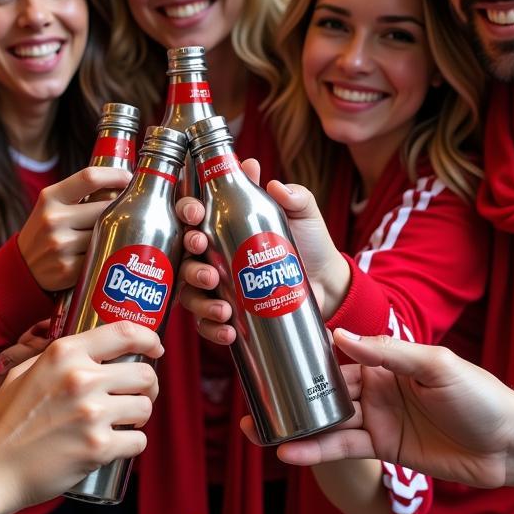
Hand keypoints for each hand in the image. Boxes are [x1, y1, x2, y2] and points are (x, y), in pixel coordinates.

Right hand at [0, 321, 162, 513]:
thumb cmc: (4, 422)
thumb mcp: (24, 373)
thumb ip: (57, 357)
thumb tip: (90, 350)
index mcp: (64, 353)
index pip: (125, 333)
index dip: (149, 339)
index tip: (155, 348)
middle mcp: (81, 378)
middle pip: (145, 374)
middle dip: (148, 386)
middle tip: (136, 396)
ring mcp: (91, 414)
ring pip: (145, 409)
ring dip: (139, 417)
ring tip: (122, 422)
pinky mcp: (98, 448)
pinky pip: (139, 441)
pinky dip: (131, 445)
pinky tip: (115, 446)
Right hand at [18, 166, 130, 291]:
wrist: (22, 267)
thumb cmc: (46, 230)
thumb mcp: (53, 204)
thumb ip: (81, 193)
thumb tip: (123, 183)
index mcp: (50, 197)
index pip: (90, 177)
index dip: (116, 176)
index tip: (130, 179)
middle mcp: (53, 219)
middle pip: (105, 208)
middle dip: (118, 210)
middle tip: (124, 212)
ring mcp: (60, 245)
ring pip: (105, 233)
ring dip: (111, 234)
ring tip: (106, 236)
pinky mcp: (68, 269)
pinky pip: (100, 256)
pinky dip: (102, 254)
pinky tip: (96, 254)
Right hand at [176, 160, 350, 345]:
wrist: (327, 283)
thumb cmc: (309, 242)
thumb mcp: (303, 214)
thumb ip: (294, 196)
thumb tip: (274, 185)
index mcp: (223, 225)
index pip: (193, 214)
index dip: (187, 211)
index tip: (196, 215)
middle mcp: (213, 255)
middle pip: (185, 256)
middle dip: (191, 262)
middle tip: (208, 267)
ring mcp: (217, 286)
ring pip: (190, 293)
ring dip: (200, 300)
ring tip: (222, 307)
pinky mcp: (226, 313)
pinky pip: (206, 324)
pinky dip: (212, 328)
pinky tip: (228, 329)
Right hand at [272, 330, 513, 489]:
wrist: (509, 445)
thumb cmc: (480, 395)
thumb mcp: (435, 365)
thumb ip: (387, 352)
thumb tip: (338, 335)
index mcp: (387, 360)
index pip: (339, 352)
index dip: (307, 351)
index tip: (271, 347)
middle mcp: (376, 387)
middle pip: (325, 388)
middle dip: (290, 391)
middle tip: (254, 395)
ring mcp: (377, 419)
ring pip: (327, 420)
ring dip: (295, 425)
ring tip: (257, 428)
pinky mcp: (382, 449)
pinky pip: (343, 449)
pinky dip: (316, 450)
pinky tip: (290, 451)